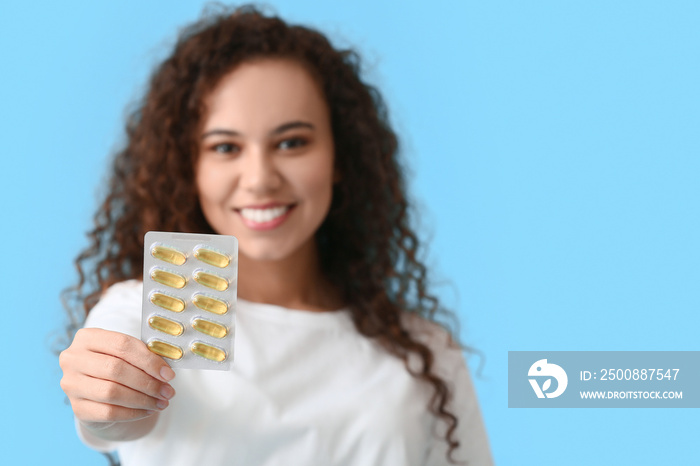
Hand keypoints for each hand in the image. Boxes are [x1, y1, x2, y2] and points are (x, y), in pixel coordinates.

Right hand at [59, 328, 175, 428]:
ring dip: (142, 399)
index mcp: (87, 337)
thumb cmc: (116, 364)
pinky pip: (108, 412)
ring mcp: (71, 384)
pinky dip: (133, 412)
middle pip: (116, 369)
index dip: (148, 360)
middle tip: (168, 391)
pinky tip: (148, 410)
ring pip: (111, 392)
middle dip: (147, 382)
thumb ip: (144, 356)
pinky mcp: (77, 407)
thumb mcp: (127, 353)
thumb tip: (166, 373)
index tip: (169, 374)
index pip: (122, 344)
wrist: (96, 390)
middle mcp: (73, 359)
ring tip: (161, 402)